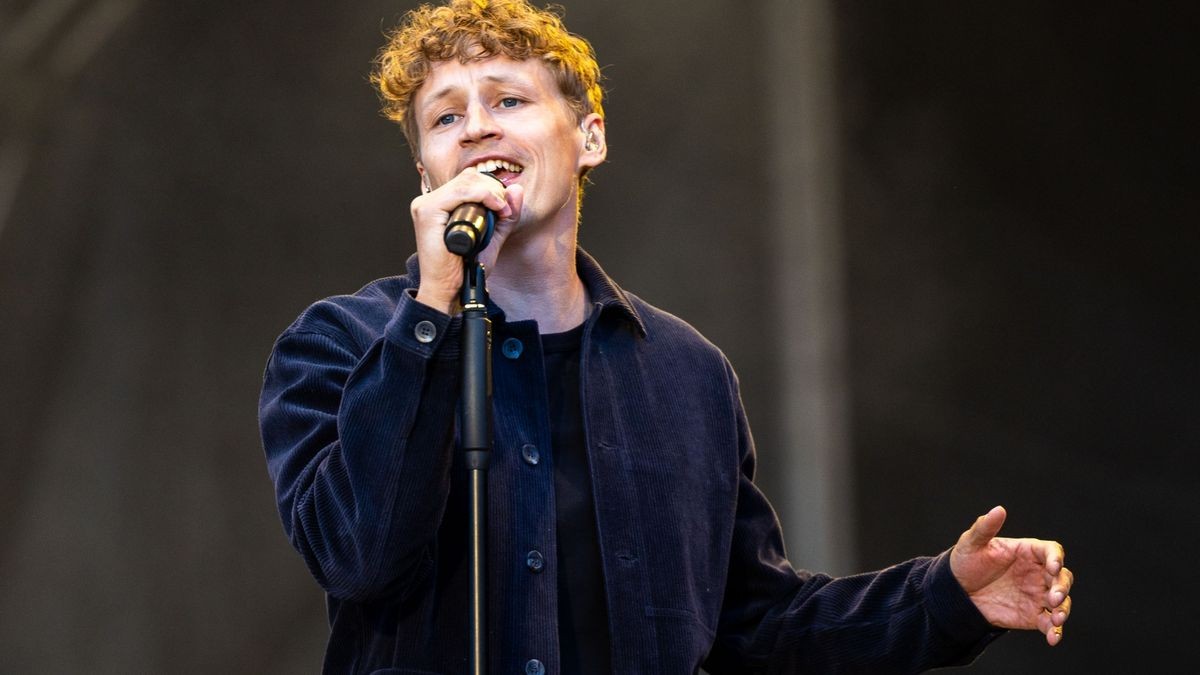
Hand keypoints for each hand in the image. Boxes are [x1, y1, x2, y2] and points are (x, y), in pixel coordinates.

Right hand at [409, 168, 523, 312]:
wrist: (449, 290)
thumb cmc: (465, 268)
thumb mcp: (492, 237)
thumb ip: (505, 215)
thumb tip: (516, 188)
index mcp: (441, 205)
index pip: (468, 180)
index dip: (491, 188)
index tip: (505, 207)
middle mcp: (430, 201)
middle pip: (467, 177)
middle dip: (493, 189)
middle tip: (505, 210)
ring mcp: (425, 205)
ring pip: (465, 182)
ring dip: (490, 192)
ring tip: (501, 210)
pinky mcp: (427, 212)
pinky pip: (458, 192)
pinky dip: (481, 195)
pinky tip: (494, 206)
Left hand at [950, 506, 1073, 645]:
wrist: (957, 593)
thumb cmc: (965, 562)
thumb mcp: (971, 543)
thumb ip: (985, 527)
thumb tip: (998, 509)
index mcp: (1027, 552)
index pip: (1051, 551)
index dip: (1056, 558)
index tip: (1053, 567)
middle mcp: (1037, 573)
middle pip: (1062, 577)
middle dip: (1062, 586)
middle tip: (1053, 597)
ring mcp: (1037, 594)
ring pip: (1062, 601)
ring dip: (1064, 609)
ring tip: (1057, 618)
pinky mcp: (1033, 615)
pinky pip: (1050, 623)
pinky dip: (1055, 630)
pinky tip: (1053, 637)